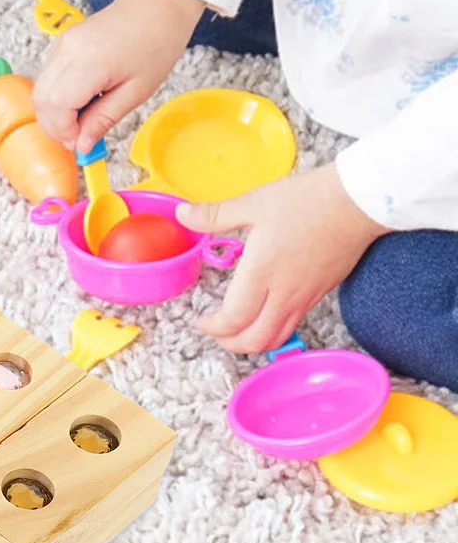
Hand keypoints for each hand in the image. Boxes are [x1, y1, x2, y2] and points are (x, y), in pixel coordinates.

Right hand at [33, 0, 206, 151]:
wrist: (154, 5)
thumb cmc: (155, 42)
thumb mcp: (137, 91)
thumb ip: (104, 119)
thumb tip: (82, 144)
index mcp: (90, 62)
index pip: (56, 105)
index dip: (63, 130)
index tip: (80, 142)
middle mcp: (67, 51)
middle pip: (41, 99)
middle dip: (54, 125)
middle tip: (78, 137)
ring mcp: (61, 45)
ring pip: (40, 90)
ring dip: (55, 112)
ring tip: (83, 118)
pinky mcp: (61, 44)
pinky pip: (47, 78)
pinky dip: (58, 97)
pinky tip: (81, 100)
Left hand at [177, 164, 388, 354]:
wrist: (360, 201)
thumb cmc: (307, 199)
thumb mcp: (254, 202)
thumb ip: (215, 215)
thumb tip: (183, 214)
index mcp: (262, 272)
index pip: (233, 319)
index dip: (212, 327)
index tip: (201, 318)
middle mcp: (284, 293)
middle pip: (254, 341)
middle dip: (228, 342)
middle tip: (214, 329)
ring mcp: (305, 297)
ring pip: (276, 338)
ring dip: (251, 341)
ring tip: (235, 327)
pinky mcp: (320, 294)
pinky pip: (293, 325)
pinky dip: (272, 330)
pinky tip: (262, 313)